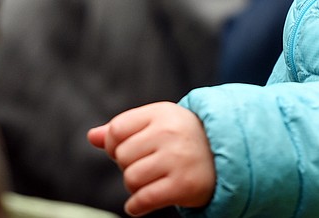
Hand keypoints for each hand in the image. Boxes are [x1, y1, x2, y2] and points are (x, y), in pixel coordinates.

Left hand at [88, 102, 214, 216]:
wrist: (227, 156)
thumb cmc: (184, 138)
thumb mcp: (158, 124)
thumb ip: (124, 129)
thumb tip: (91, 136)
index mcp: (162, 112)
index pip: (117, 130)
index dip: (114, 144)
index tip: (127, 150)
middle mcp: (170, 132)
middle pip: (122, 157)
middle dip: (129, 166)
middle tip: (148, 165)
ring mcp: (177, 158)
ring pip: (130, 179)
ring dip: (135, 187)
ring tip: (152, 181)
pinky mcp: (183, 184)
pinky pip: (142, 200)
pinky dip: (137, 206)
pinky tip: (144, 202)